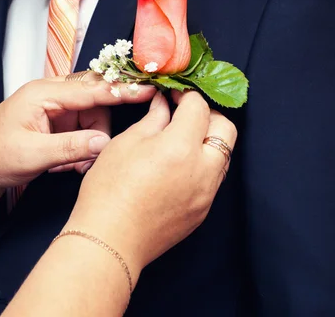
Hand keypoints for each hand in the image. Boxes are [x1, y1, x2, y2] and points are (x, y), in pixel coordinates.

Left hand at [0, 75, 156, 196]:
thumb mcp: (31, 155)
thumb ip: (70, 147)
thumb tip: (104, 142)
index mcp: (42, 93)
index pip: (90, 88)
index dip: (121, 91)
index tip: (149, 89)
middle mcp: (50, 95)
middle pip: (96, 100)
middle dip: (101, 127)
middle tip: (96, 154)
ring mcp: (53, 109)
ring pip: (92, 117)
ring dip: (91, 142)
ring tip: (74, 167)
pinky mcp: (54, 123)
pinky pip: (82, 130)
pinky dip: (82, 148)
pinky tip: (70, 164)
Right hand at [64, 90, 236, 278]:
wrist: (110, 239)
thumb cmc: (109, 191)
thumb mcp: (125, 144)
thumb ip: (153, 120)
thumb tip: (164, 105)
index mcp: (181, 147)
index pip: (199, 107)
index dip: (186, 95)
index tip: (173, 96)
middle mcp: (202, 169)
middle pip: (225, 129)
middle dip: (208, 115)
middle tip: (184, 114)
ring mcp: (206, 193)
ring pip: (223, 156)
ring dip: (208, 141)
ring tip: (181, 140)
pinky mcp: (202, 211)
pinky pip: (213, 180)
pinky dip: (202, 165)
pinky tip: (177, 167)